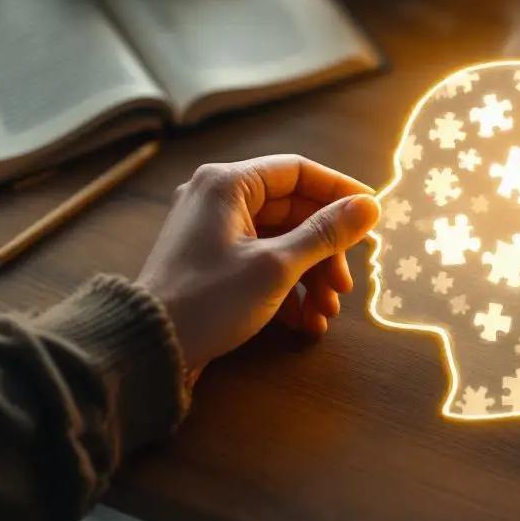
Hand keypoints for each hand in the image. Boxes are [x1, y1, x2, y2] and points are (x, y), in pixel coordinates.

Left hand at [137, 155, 379, 378]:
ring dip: (311, 276)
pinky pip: (262, 263)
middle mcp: (218, 198)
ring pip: (281, 242)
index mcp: (228, 184)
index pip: (299, 171)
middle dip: (326, 252)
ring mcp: (213, 231)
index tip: (372, 216)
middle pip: (293, 212)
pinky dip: (288, 288)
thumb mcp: (277, 267)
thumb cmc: (209, 300)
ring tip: (325, 313)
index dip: (340, 192)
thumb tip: (369, 206)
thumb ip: (326, 233)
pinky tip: (304, 322)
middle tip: (345, 286)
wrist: (147, 348)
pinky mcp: (211, 263)